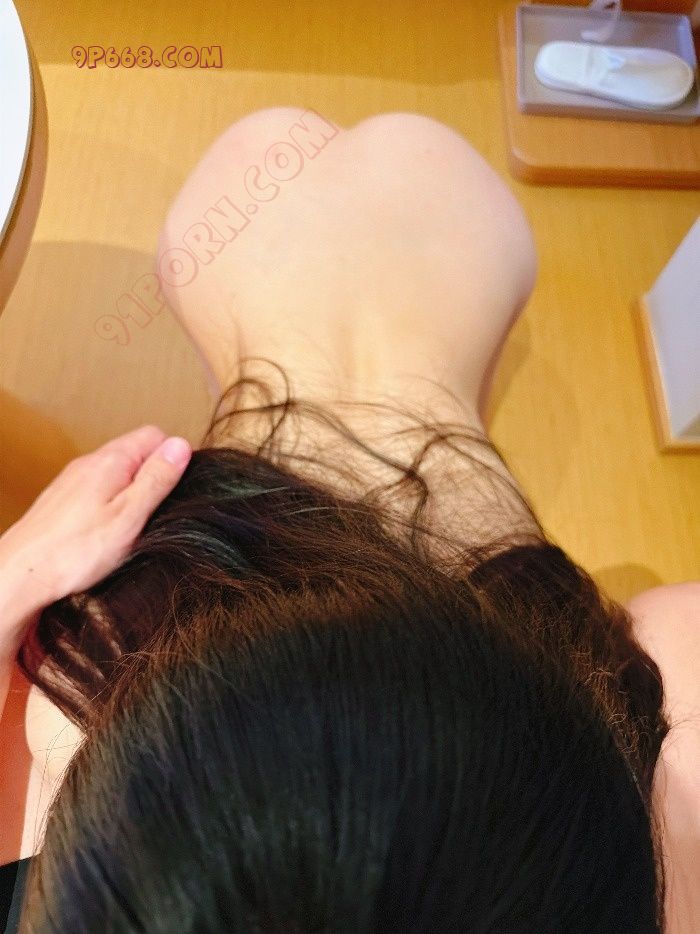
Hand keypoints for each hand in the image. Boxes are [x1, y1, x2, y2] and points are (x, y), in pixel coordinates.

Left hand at [0, 425, 191, 654]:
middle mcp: (90, 462)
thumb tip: (181, 445)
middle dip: (153, 477)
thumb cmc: (75, 552)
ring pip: (117, 472)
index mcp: (111, 461)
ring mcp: (74, 479)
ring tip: (132, 526)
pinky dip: (111, 503)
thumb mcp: (130, 516)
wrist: (20, 574)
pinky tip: (107, 532)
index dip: (173, 459)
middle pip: (136, 452)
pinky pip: (99, 488)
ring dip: (132, 492)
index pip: (155, 436)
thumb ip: (157, 479)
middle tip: (154, 514)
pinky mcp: (63, 498)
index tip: (175, 490)